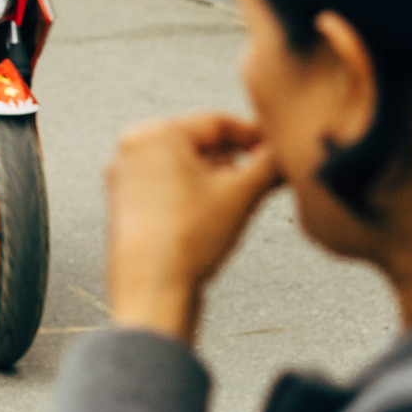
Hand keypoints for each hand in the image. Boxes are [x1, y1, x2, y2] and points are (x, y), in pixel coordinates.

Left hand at [103, 113, 281, 342]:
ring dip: (215, 179)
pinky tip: (212, 218)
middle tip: (262, 177)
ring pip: (184, 166)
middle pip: (199, 143)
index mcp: (154, 133)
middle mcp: (132, 149)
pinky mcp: (126, 205)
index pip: (217, 122)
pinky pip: (168, 187)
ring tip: (238, 202)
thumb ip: (269, 165)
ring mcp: (125, 177)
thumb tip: (287, 153)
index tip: (277, 148)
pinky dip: (194, 194)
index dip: (254, 135)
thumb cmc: (187, 239)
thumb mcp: (241, 194)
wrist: (153, 289)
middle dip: (234, 160)